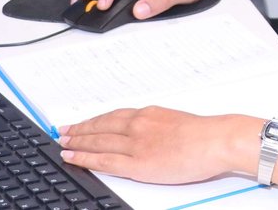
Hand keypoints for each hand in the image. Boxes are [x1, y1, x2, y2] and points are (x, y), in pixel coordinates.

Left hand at [59, 108, 243, 183]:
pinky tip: (73, 157)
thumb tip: (147, 134)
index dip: (93, 121)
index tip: (80, 123)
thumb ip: (157, 126)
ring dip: (77, 142)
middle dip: (79, 130)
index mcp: (148, 114)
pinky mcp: (138, 163)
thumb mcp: (175, 121)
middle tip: (62, 131)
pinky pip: (105, 160)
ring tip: (62, 143)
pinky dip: (85, 157)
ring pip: (98, 141)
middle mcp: (137, 125)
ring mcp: (136, 144)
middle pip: (100, 127)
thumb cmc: (203, 133)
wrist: (215, 139)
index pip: (112, 117)